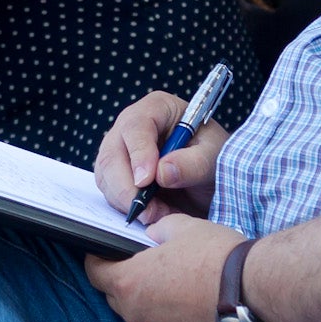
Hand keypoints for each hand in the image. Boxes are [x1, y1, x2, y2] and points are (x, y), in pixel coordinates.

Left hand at [82, 214, 242, 321]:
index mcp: (129, 283)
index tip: (107, 253)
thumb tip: (152, 236)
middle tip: (150, 268)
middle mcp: (136, 317)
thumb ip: (158, 231)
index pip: (95, 272)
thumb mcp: (185, 227)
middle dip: (127, 283)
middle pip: (117, 298)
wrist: (259, 295)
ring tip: (179, 291)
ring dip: (152, 306)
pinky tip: (195, 312)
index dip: (99, 259)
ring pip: (142, 320)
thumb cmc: (219, 258)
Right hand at [93, 90, 227, 217]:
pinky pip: (111, 193)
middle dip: (127, 187)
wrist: (210, 179)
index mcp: (157, 108)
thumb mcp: (213, 157)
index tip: (147, 180)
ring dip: (129, 202)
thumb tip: (162, 172)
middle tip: (149, 210)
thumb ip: (193, 163)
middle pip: (112, 154)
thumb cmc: (212, 157)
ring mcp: (120, 151)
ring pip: (107, 177)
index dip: (139, 153)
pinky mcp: (116, 175)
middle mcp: (131, 127)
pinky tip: (154, 213)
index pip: (136, 126)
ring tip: (160, 213)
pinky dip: (128, 209)